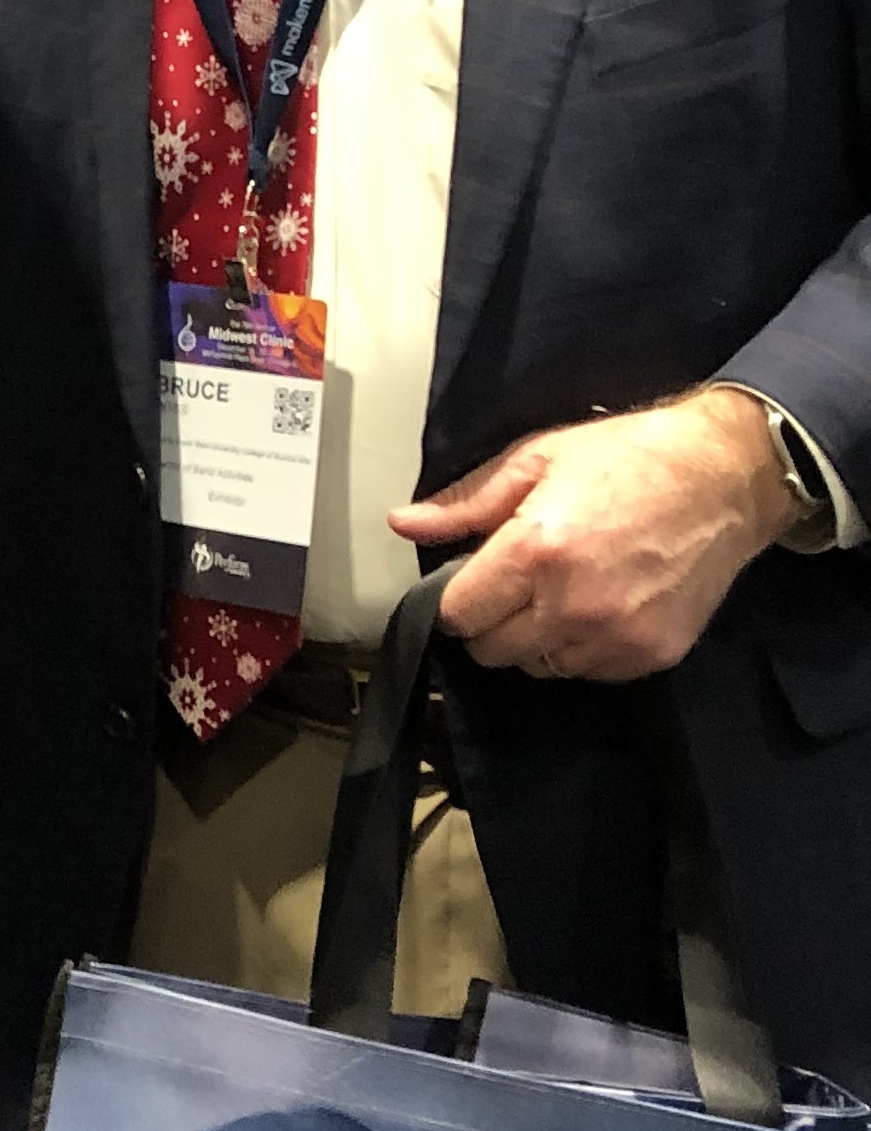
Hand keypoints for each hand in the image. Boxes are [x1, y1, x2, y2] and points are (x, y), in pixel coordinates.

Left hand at [391, 385, 796, 681]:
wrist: (726, 477)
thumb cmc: (627, 457)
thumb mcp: (537, 459)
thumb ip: (466, 502)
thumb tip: (403, 525)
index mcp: (535, 552)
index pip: (459, 615)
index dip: (456, 599)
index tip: (471, 580)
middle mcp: (572, 605)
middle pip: (493, 650)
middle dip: (491, 621)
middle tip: (516, 584)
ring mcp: (616, 636)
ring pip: (540, 667)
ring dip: (537, 639)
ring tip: (561, 592)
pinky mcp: (652, 655)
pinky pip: (590, 672)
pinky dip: (583, 649)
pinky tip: (599, 607)